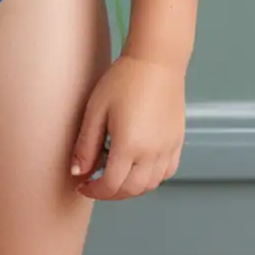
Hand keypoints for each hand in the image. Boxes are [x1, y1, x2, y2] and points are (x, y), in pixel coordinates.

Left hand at [70, 54, 184, 199]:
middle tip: (95, 184)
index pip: (111, 185)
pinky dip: (151, 178)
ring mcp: (168, 148)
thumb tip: (77, 173)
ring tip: (115, 176)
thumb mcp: (96, 110)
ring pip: (151, 185)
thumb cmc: (123, 80)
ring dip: (131, 188)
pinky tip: (138, 168)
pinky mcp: (177, 141)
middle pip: (131, 190)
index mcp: (129, 145)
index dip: (94, 191)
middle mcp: (152, 152)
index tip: (82, 185)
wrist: (156, 61)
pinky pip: (167, 172)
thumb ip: (85, 145)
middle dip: (110, 193)